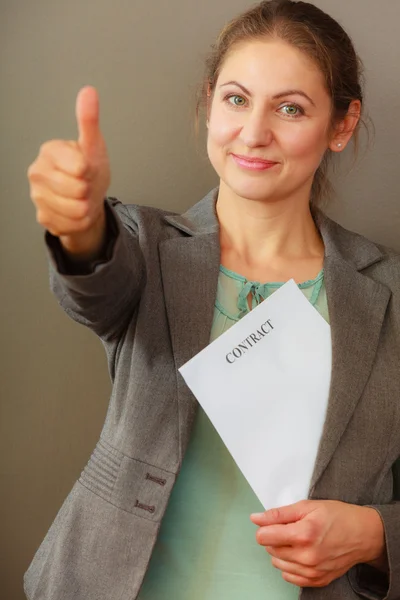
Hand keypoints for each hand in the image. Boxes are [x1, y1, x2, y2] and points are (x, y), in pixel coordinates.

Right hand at [27, 86, 110, 256]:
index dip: (89, 171)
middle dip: (88, 191)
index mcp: (49, 151)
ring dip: (86, 208)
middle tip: (85, 184)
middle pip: (77, 191)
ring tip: (82, 198)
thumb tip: (89, 92)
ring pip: (75, 210)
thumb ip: (89, 121)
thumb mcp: (93, 147)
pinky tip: (75, 212)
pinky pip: (71, 225)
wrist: (87, 200)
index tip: (86, 168)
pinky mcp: (43, 217)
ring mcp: (37, 197)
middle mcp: (37, 173)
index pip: (78, 167)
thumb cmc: (89, 171)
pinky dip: (80, 222)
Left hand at [250, 499, 385, 587]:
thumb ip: (279, 514)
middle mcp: (307, 556)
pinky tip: (300, 553)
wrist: (362, 535)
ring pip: (277, 563)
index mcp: (303, 534)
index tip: (273, 523)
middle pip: (270, 549)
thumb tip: (256, 518)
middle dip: (275, 537)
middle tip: (291, 528)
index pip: (263, 537)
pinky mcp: (317, 580)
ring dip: (281, 551)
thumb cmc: (337, 517)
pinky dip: (290, 565)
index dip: (265, 527)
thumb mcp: (307, 506)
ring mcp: (312, 571)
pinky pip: (289, 576)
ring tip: (297, 540)